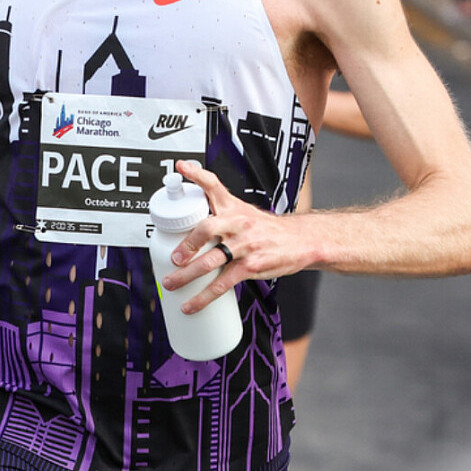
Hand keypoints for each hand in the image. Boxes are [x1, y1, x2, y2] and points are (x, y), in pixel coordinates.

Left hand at [160, 160, 311, 313]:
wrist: (301, 241)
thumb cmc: (266, 228)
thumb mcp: (243, 211)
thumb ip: (218, 208)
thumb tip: (188, 213)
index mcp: (233, 207)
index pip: (214, 185)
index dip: (197, 174)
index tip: (181, 166)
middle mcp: (238, 223)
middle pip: (207, 229)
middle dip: (187, 244)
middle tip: (173, 257)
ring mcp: (244, 246)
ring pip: (211, 261)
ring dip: (187, 275)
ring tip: (170, 284)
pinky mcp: (250, 267)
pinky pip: (223, 283)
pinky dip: (204, 296)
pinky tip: (192, 304)